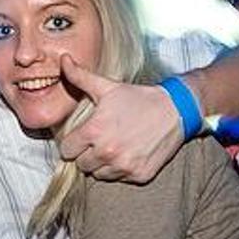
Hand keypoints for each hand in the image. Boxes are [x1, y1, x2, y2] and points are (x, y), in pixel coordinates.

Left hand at [58, 55, 183, 182]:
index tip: (83, 136)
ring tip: (115, 145)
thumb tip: (62, 59)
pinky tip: (129, 152)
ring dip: (103, 163)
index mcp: (94, 132)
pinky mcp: (139, 175)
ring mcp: (124, 166)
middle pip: (81, 165)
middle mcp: (107, 152)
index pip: (67, 151)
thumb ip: (79, 76)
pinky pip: (119, 179)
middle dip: (87, 154)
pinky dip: (121, 169)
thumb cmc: (138, 98)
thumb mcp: (107, 86)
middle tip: (100, 140)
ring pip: (99, 174)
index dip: (73, 142)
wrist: (176, 110)